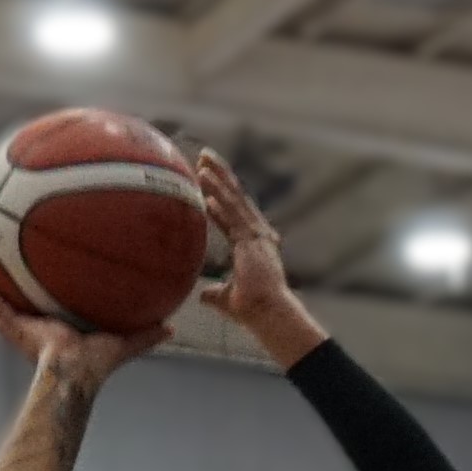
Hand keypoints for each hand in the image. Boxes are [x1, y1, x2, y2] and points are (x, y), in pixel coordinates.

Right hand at [0, 244, 166, 384]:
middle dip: (16, 291)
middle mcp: (40, 329)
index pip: (53, 310)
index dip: (49, 298)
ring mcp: (24, 330)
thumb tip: (172, 328)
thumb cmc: (97, 363)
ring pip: (4, 307)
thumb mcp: (123, 342)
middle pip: (25, 306)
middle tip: (7, 270)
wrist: (75, 371)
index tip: (47, 281)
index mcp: (61, 331)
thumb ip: (145, 335)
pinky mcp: (15, 330)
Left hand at [199, 150, 318, 359]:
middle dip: (220, 174)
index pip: (234, 210)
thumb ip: (215, 292)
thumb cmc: (252, 310)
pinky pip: (233, 218)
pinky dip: (219, 204)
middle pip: (236, 196)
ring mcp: (256, 236)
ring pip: (234, 201)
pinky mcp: (252, 243)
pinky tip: (206, 191)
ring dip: (217, 180)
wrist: (269, 315)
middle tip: (205, 155)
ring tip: (202, 162)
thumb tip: (202, 295)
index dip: (220, 191)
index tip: (206, 175)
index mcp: (254, 242)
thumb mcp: (227, 298)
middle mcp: (258, 234)